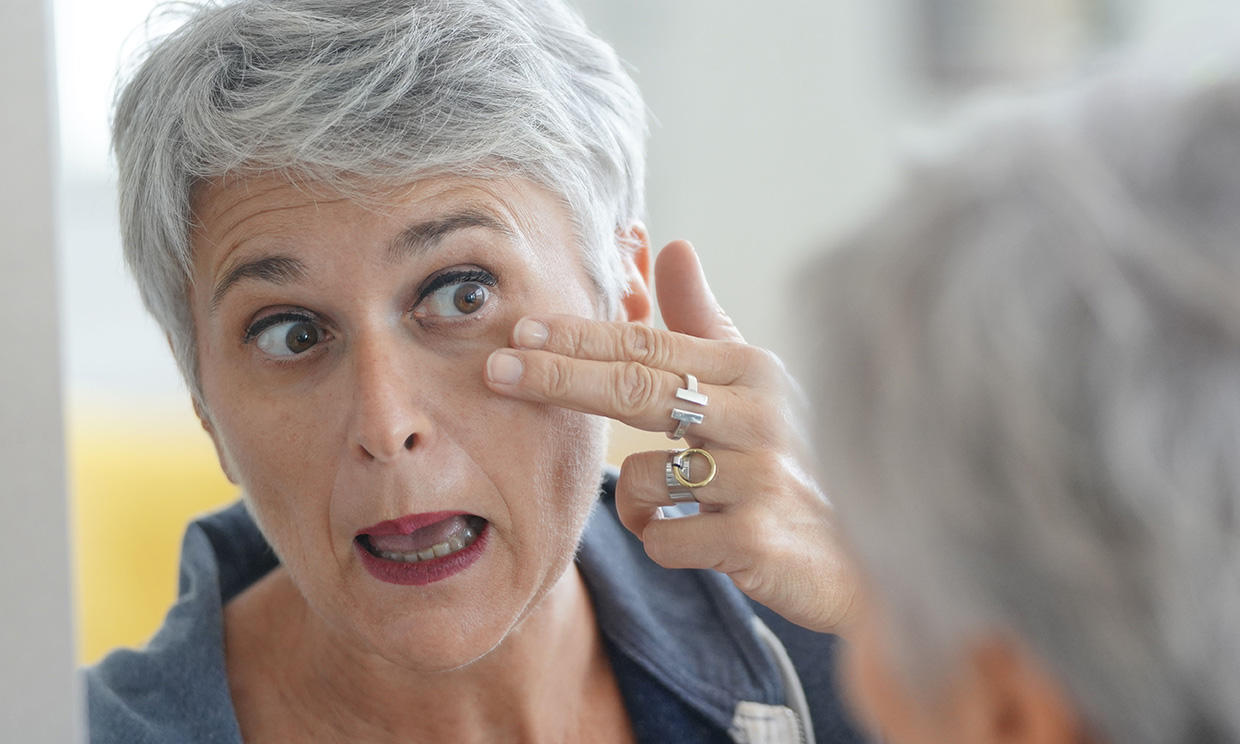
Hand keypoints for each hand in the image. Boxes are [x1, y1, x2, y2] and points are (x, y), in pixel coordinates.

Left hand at [485, 240, 858, 635]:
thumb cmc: (791, 460)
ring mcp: (760, 479)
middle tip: (496, 370)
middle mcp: (758, 416)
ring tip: (689, 508)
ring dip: (642, 500)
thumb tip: (670, 243)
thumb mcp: (754, 383)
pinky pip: (664, 540)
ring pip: (642, 480)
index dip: (579, 338)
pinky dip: (665, 542)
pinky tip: (704, 542)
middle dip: (560, 378)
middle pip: (636, 389)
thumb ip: (704, 319)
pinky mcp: (756, 541)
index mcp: (752, 372)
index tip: (520, 331)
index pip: (650, 346)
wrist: (857, 556)